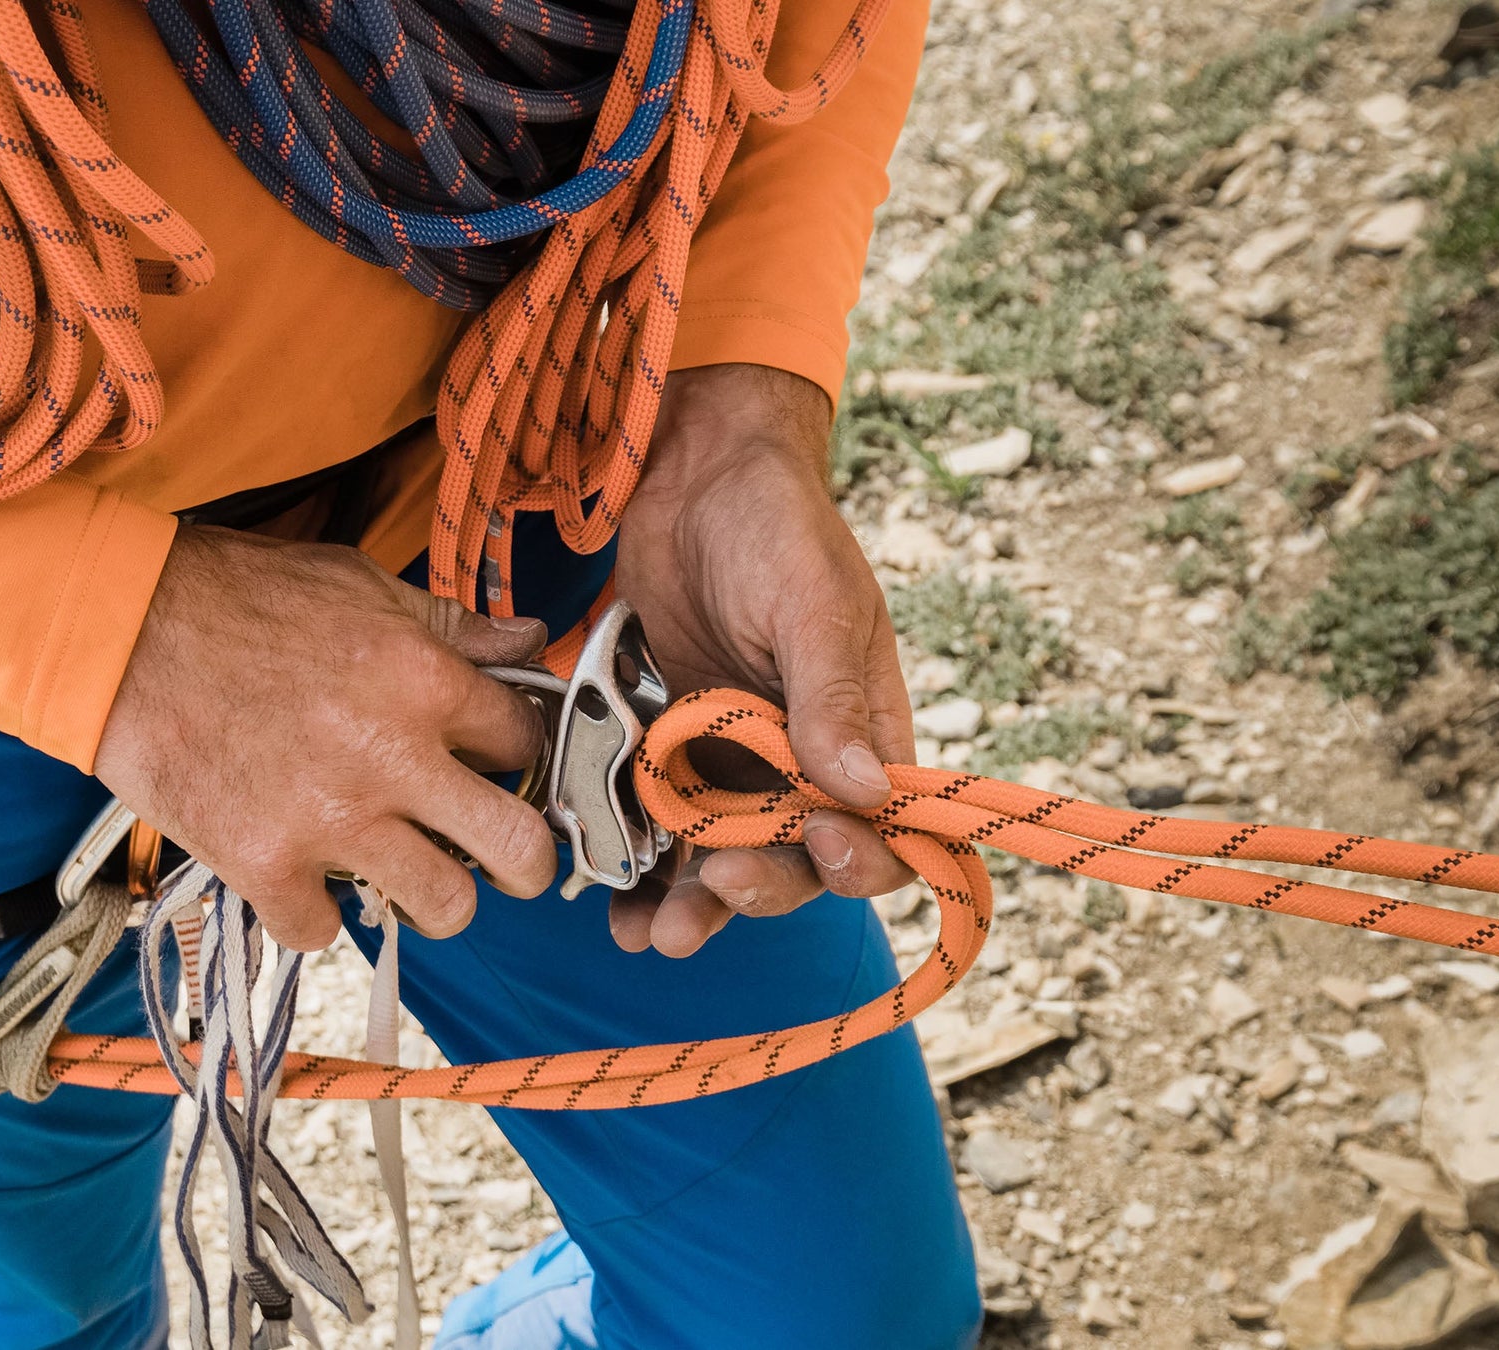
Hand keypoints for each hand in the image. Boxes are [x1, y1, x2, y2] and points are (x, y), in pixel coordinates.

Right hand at [95, 526, 557, 948]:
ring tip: (406, 872)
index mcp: (425, 680)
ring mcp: (329, 820)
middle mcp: (392, 758)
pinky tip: (302, 874)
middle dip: (525, 860)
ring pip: (442, 906)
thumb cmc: (238, 596)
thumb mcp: (361, 584)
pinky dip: (314, 912)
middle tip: (506, 860)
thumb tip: (528, 640)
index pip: (526, 743)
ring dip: (431, 897)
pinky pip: (324, 931)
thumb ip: (452, 625)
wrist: (119, 628)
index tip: (497, 765)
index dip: (517, 755)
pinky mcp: (262, 864)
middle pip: (517, 849)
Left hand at [610, 364, 916, 956]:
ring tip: (649, 934)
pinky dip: (641, 871)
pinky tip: (611, 901)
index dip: (859, 858)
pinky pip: (663, 829)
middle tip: (710, 893)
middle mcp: (806, 761)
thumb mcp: (810, 603)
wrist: (690, 472)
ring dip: (692, 906)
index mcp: (867, 731)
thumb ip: (831, 697)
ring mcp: (735, 761)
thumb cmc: (775, 524)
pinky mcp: (672, 750)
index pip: (887, 829)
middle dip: (757, 891)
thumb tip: (865, 792)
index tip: (816, 844)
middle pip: (796, 863)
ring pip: (724, 860)